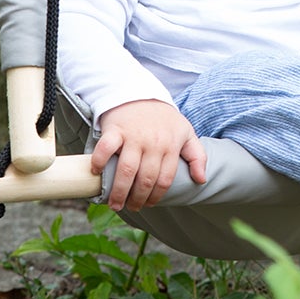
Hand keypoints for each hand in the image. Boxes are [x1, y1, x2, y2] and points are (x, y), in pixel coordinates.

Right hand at [90, 98, 207, 212]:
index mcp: (171, 146)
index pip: (164, 180)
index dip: (156, 196)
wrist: (139, 91)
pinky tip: (97, 172)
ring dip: (119, 191)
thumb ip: (197, 155)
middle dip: (137, 199)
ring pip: (126, 170)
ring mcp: (133, 136)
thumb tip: (201, 179)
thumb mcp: (186, 132)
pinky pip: (106, 148)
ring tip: (115, 204)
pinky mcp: (115, 129)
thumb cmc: (163, 117)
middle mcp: (153, 143)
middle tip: (131, 207)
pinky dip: (100, 162)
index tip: (149, 204)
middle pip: (145, 179)